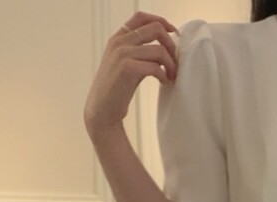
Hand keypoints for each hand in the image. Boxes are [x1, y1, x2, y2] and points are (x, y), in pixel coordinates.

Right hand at [84, 11, 178, 135]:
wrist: (102, 109)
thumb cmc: (117, 90)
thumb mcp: (126, 64)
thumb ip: (140, 52)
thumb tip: (165, 48)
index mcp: (118, 38)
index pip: (142, 17)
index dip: (162, 22)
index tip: (174, 34)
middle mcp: (119, 42)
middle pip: (155, 29)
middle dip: (171, 45)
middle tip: (175, 62)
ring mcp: (122, 53)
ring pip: (159, 50)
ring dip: (170, 64)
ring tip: (170, 76)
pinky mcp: (127, 68)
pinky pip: (155, 66)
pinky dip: (164, 75)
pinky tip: (164, 82)